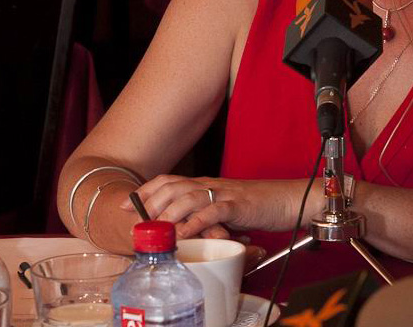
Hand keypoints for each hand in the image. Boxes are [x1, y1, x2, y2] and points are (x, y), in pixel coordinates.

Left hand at [120, 175, 302, 238]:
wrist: (289, 199)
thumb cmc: (258, 206)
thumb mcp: (226, 208)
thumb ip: (206, 214)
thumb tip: (184, 229)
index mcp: (206, 184)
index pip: (169, 180)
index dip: (145, 190)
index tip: (124, 203)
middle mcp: (210, 185)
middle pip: (172, 186)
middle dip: (149, 202)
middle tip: (134, 219)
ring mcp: (224, 194)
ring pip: (188, 197)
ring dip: (167, 213)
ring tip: (154, 229)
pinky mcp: (237, 205)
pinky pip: (212, 211)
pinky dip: (195, 222)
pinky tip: (183, 233)